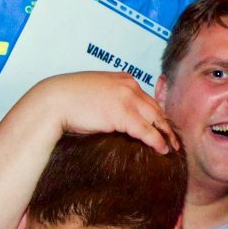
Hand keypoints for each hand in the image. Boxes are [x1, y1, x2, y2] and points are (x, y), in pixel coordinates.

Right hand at [22, 71, 178, 153]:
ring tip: (172, 147)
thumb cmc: (68, 99)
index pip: (147, 99)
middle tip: (174, 138)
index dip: (157, 114)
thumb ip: (110, 98)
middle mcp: (129, 86)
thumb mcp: (95, 91)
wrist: (53, 101)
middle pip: (155, 108)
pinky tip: (163, 149)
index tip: (163, 126)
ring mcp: (127, 99)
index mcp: (123, 79)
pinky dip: (157, 141)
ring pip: (156, 120)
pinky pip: (147, 131)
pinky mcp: (123, 114)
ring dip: (166, 135)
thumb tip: (115, 116)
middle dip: (166, 125)